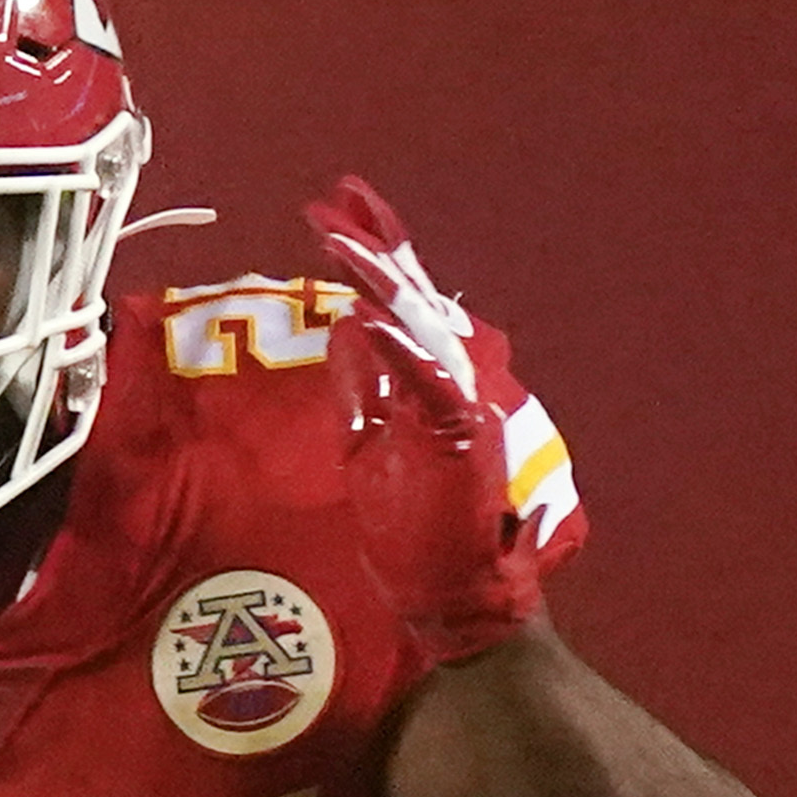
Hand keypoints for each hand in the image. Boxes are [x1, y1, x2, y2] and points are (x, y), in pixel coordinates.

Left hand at [309, 176, 585, 654]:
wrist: (455, 595)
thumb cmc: (416, 528)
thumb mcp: (369, 443)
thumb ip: (363, 386)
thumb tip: (346, 327)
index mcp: (426, 382)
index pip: (398, 304)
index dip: (372, 253)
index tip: (336, 208)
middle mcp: (449, 383)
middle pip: (411, 300)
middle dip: (373, 247)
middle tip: (335, 200)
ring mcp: (460, 408)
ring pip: (420, 329)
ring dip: (380, 283)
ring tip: (340, 241)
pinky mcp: (462, 441)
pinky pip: (430, 385)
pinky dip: (400, 351)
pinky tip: (369, 317)